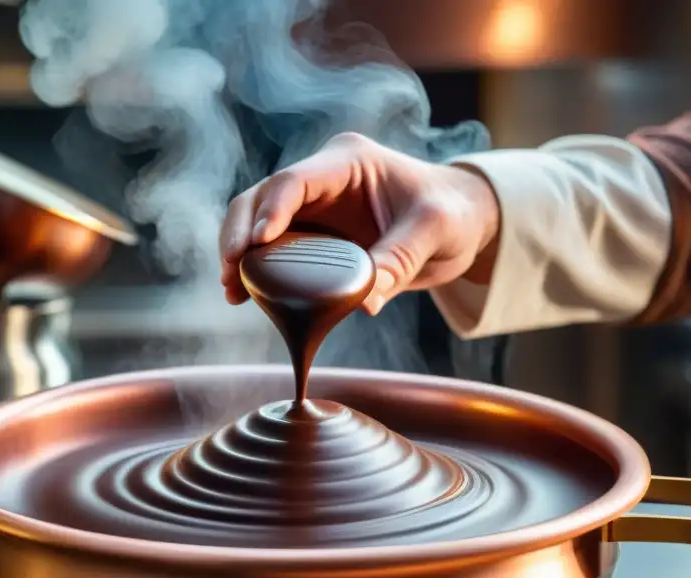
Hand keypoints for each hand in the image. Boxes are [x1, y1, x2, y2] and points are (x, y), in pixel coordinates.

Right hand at [219, 132, 500, 314]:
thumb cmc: (452, 213)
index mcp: (348, 161)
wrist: (461, 224)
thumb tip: (365, 304)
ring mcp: (314, 208)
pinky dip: (257, 272)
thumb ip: (400, 261)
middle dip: (240, 233)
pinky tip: (243, 298)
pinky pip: (275, 252)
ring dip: (239, 254)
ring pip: (257, 223)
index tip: (257, 245)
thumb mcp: (434, 231)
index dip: (270, 210)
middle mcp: (322, 180)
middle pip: (261, 198)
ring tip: (230, 291)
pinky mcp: (313, 237)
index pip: (294, 181)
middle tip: (230, 272)